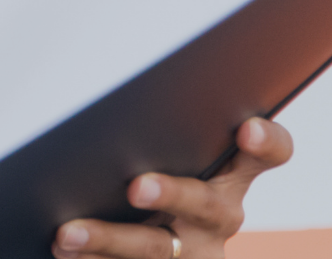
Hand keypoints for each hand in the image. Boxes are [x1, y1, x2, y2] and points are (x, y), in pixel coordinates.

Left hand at [54, 118, 294, 258]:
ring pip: (155, 248)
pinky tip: (63, 251)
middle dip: (171, 194)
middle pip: (205, 204)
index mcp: (230, 174)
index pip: (269, 153)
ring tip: (68, 234)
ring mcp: (194, 253)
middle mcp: (218, 215)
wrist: (146, 247)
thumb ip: (155, 129)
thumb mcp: (166, 152)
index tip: (247, 128)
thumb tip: (91, 90)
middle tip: (137, 187)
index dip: (266, 142)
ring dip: (109, 239)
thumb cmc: (150, 174)